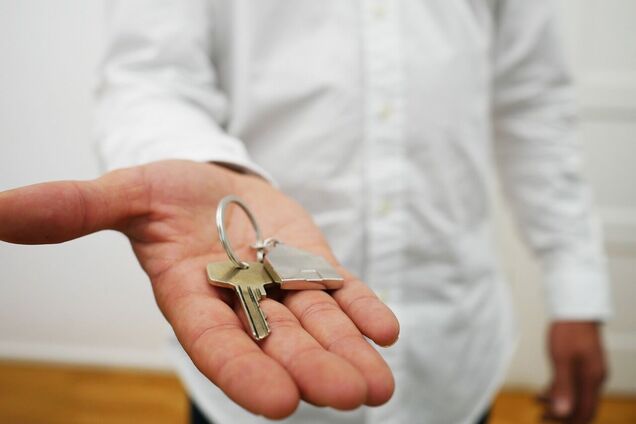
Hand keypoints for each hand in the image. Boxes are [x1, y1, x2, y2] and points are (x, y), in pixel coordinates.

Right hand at [0, 160, 398, 418]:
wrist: (210, 183)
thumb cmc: (164, 193)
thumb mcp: (125, 193)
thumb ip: (77, 209)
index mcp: (190, 296)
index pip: (215, 342)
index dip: (242, 372)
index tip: (278, 404)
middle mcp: (239, 300)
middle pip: (276, 341)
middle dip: (312, 368)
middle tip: (352, 397)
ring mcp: (281, 285)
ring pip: (316, 324)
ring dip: (347, 352)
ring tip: (378, 384)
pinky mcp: (310, 264)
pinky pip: (339, 291)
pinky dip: (362, 309)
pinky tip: (386, 330)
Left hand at [540, 321, 606, 422]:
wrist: (576, 309)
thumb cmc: (569, 330)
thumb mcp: (561, 359)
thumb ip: (562, 386)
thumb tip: (561, 412)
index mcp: (592, 379)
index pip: (585, 413)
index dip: (567, 421)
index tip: (545, 419)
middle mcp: (594, 379)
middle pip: (581, 407)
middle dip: (562, 414)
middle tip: (541, 415)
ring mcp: (589, 371)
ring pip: (575, 395)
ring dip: (558, 402)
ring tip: (537, 402)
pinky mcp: (583, 364)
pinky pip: (573, 384)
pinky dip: (559, 389)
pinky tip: (543, 391)